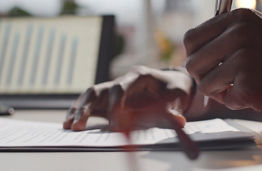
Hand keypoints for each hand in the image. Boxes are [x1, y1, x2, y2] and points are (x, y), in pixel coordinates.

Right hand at [63, 66, 193, 130]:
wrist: (172, 84)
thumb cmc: (174, 89)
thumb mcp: (178, 97)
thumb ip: (175, 109)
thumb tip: (180, 122)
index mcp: (139, 76)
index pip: (121, 86)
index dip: (114, 104)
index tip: (113, 123)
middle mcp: (123, 80)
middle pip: (99, 90)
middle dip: (87, 108)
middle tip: (78, 126)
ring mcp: (115, 89)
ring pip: (91, 95)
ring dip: (79, 110)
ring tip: (68, 126)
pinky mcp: (111, 99)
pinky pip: (92, 103)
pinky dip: (80, 112)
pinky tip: (70, 123)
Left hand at [184, 8, 261, 113]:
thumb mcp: (254, 31)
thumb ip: (223, 36)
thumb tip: (190, 51)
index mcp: (237, 19)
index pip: (190, 39)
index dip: (193, 56)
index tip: (205, 65)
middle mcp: (239, 34)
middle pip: (192, 63)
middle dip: (202, 77)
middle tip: (220, 81)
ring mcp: (245, 59)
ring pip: (204, 84)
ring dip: (218, 91)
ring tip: (238, 87)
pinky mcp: (251, 84)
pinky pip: (225, 100)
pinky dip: (236, 101)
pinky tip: (254, 94)